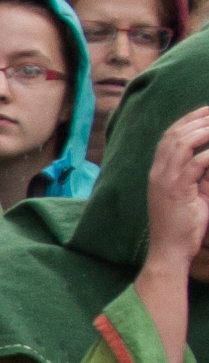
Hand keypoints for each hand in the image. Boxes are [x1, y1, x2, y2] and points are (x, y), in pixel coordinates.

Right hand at [144, 113, 208, 288]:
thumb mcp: (191, 193)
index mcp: (158, 171)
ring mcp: (164, 180)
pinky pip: (196, 163)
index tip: (207, 111)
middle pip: (175, 134)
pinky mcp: (176, 190)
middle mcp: (158, 172)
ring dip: (204, 130)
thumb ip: (199, 174)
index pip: (170, 136)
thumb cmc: (183, 226)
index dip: (189, 120)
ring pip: (182, 143)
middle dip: (198, 118)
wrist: (169, 251)